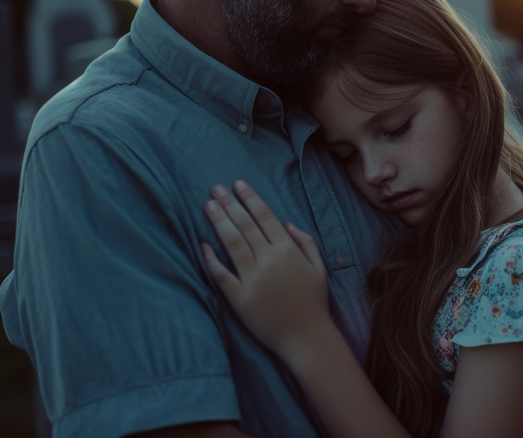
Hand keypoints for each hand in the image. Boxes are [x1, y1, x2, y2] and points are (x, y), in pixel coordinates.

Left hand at [201, 180, 331, 361]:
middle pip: (245, 225)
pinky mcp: (240, 298)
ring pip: (232, 243)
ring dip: (219, 222)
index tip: (239, 184)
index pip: (265, 217)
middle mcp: (269, 260)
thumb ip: (305, 241)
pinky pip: (221, 274)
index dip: (251, 199)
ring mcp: (253, 279)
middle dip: (230, 204)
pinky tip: (203, 244)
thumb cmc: (314, 301)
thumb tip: (286, 222)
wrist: (306, 337)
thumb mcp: (319, 266)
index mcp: (288, 250)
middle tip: (216, 188)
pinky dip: (211, 258)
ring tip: (209, 205)